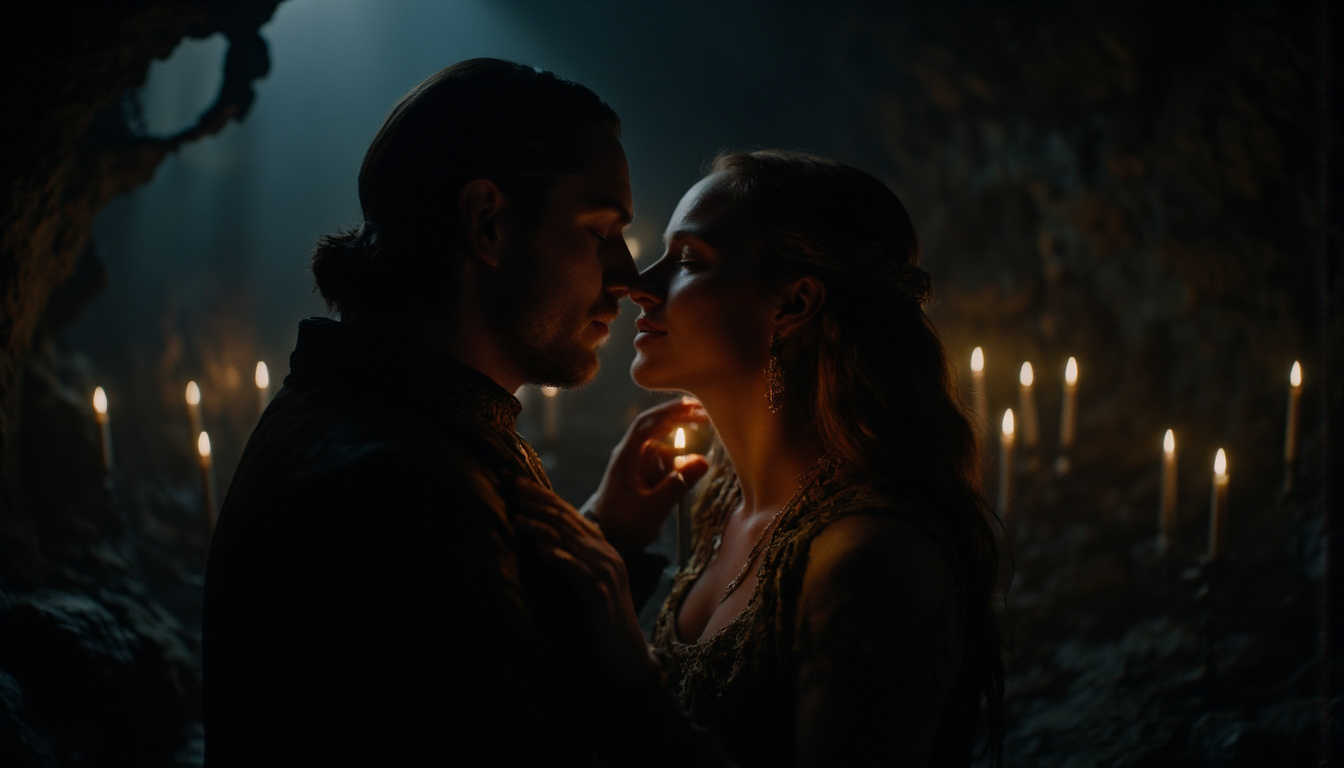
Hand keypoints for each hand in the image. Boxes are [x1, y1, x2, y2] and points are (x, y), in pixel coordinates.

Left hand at [512, 478, 658, 686]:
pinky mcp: (599, 592)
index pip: (571, 515)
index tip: (519, 483)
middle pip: (568, 520)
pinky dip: (555, 554)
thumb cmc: (601, 624)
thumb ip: (573, 563)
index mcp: (604, 550)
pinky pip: (574, 568)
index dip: (545, 497)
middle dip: (539, 501)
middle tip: (512, 485)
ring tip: (516, 511)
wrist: (626, 657)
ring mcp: (605, 572)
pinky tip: (537, 546)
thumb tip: (545, 544)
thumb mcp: (586, 586)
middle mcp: (607, 554)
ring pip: (569, 539)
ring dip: (540, 523)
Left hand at [582, 397, 711, 551]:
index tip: (692, 404)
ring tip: (679, 482)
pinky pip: (664, 462)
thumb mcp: (653, 507)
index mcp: (626, 456)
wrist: (604, 540)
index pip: (647, 423)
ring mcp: (636, 463)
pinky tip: (679, 484)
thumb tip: (704, 460)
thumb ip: (678, 484)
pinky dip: (676, 467)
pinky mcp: (643, 474)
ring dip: (678, 455)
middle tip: (707, 416)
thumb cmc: (623, 524)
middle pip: (657, 426)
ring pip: (664, 447)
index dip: (669, 410)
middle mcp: (631, 454)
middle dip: (681, 419)